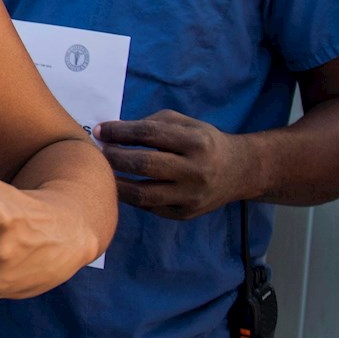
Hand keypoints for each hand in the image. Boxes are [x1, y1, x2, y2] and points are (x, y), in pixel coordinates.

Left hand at [98, 110, 258, 219]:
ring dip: (116, 182)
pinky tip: (118, 186)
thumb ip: (150, 124)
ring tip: (102, 172)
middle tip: (99, 152)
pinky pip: (149, 207)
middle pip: (144, 164)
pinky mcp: (186, 214)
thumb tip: (110, 132)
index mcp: (196, 142)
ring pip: (143, 193)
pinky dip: (129, 197)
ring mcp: (191, 196)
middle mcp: (196, 170)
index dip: (120, 132)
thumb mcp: (184, 124)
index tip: (100, 130)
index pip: (149, 134)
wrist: (239, 171)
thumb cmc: (201, 142)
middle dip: (115, 157)